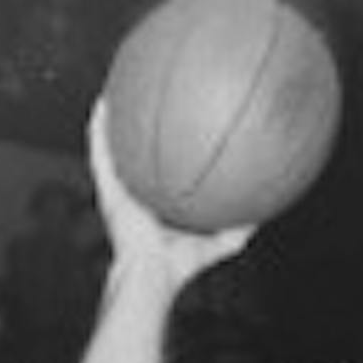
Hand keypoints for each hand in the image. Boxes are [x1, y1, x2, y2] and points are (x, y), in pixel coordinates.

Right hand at [84, 98, 254, 291]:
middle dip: (138, 126)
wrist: (151, 276)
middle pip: (136, 153)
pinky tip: (103, 102)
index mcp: (157, 205)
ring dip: (113, 118)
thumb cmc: (180, 267)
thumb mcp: (219, 243)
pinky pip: (100, 153)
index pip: (160, 171)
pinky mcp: (108, 191)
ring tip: (117, 86)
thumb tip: (263, 214)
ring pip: (113, 147)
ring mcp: (119, 192)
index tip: (175, 122)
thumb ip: (238, 228)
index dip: (165, 149)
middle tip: (145, 95)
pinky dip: (99, 129)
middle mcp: (136, 194)